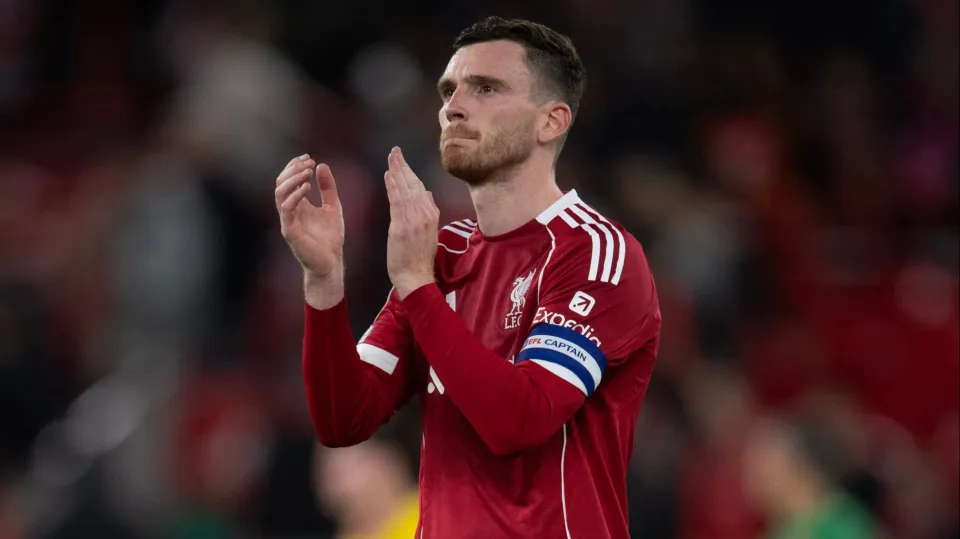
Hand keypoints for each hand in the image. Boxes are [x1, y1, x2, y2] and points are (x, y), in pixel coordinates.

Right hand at [275, 154, 344, 281]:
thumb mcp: (333, 206)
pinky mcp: (290, 231)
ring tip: (308, 172)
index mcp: (297, 205)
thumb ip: (327, 187)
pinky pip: (286, 209)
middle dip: (293, 170)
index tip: (309, 158)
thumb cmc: (330, 238)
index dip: (295, 166)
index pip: (288, 180)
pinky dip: (295, 195)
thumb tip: (321, 165)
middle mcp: (289, 211)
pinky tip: (307, 187)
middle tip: (309, 163)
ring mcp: (287, 220)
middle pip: (281, 183)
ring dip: (293, 179)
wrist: (331, 262)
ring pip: (280, 193)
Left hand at [383, 147, 438, 298]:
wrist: (416, 276)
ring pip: (406, 189)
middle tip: (395, 151)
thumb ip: (428, 211)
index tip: (403, 161)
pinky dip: (393, 186)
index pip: (420, 188)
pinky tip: (388, 174)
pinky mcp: (402, 225)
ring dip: (397, 171)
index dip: (411, 173)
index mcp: (432, 214)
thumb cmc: (419, 258)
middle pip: (413, 184)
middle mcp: (425, 213)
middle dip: (404, 166)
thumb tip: (427, 193)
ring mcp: (414, 219)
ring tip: (391, 157)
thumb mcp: (429, 232)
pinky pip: (397, 201)